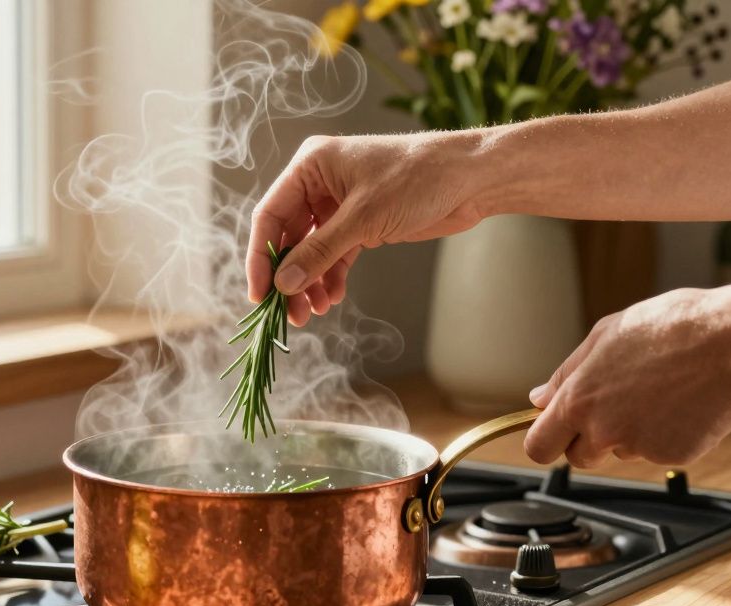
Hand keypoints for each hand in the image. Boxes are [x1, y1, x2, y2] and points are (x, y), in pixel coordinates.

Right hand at [248, 132, 486, 324]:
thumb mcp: (362, 218)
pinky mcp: (361, 223)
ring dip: (309, 282)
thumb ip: (319, 252)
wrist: (470, 179)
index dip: (261, 257)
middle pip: (289, 237)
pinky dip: (330, 277)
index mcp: (310, 166)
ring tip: (314, 311)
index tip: (260, 294)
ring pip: (311, 250)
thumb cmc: (416, 180)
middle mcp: (319, 183)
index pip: (270, 215)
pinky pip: (334, 254)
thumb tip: (283, 284)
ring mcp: (339, 204)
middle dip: (288, 276)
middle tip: (289, 313)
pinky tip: (331, 297)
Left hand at [524, 286, 730, 467]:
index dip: (544, 441)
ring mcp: (639, 446)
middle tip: (614, 408)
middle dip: (588, 441)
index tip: (553, 433)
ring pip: (621, 452)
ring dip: (630, 433)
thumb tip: (538, 399)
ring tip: (658, 391)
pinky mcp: (674, 456)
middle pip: (578, 458)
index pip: (538, 446)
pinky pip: (658, 451)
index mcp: (578, 400)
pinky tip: (682, 402)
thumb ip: (567, 373)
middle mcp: (603, 430)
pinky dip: (666, 434)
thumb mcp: (606, 334)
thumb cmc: (672, 327)